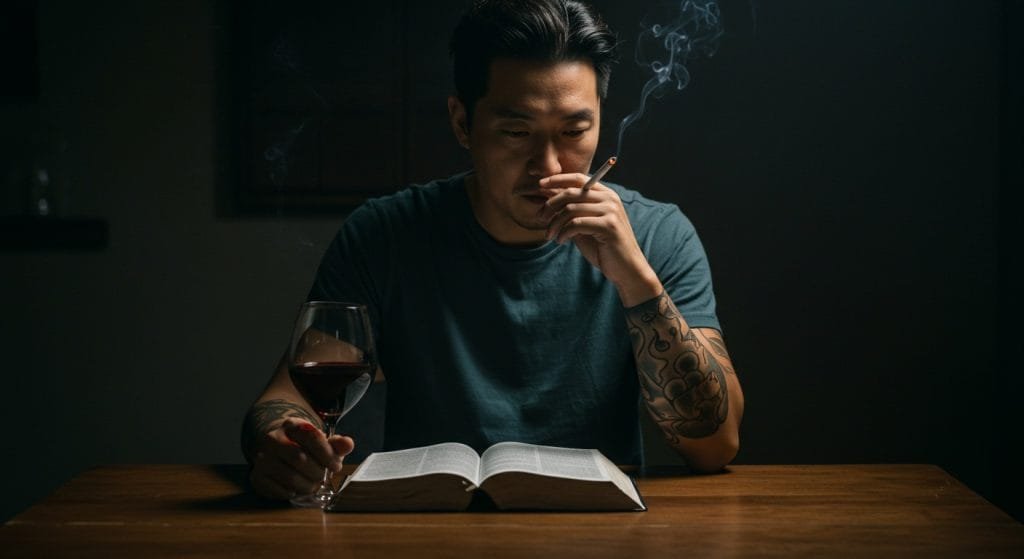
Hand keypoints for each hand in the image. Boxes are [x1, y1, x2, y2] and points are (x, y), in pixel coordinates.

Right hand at [247, 417, 354, 499]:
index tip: (336, 466)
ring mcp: (261, 458)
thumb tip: (348, 444)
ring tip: (313, 485)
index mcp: (291, 425)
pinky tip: (297, 489)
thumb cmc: (304, 446)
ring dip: (307, 486)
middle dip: (317, 472)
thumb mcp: (321, 440)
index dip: (327, 455)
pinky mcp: (256, 476)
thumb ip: (336, 443)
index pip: (311, 438)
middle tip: (324, 478)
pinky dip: (292, 493)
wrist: (277, 447)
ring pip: (289, 477)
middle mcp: (272, 439)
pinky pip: (277, 490)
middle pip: (300, 459)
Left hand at [540, 173, 662, 305]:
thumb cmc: (604, 248)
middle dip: (550, 204)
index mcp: (606, 194)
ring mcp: (610, 211)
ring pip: (570, 209)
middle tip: (540, 218)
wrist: (626, 269)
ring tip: (550, 235)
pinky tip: (561, 241)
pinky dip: (564, 233)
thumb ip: (572, 212)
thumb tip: (548, 200)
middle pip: (571, 192)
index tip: (540, 184)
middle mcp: (610, 198)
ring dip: (554, 223)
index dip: (558, 179)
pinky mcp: (608, 226)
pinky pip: (576, 224)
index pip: (579, 178)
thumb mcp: (585, 226)